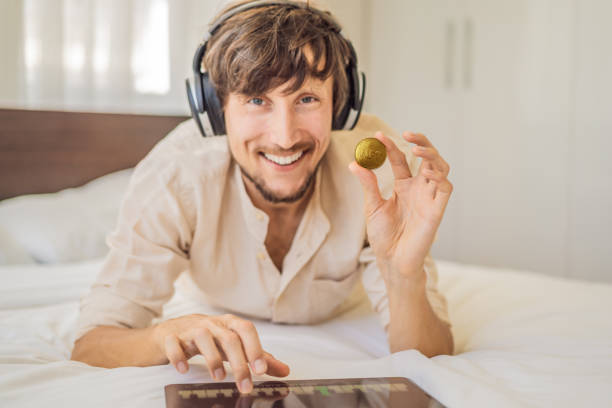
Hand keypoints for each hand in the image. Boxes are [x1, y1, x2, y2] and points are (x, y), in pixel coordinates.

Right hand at [153, 313, 289, 393]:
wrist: (172, 332)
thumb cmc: (209, 338)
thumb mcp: (234, 345)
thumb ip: (258, 357)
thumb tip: (284, 370)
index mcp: (229, 324)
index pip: (246, 331)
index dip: (255, 348)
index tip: (261, 370)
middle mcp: (212, 324)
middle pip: (229, 338)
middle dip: (238, 363)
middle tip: (245, 385)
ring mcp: (191, 329)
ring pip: (203, 337)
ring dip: (212, 358)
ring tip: (219, 377)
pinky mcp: (172, 337)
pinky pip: (174, 344)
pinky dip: (179, 356)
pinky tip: (184, 370)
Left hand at [349, 131, 452, 279]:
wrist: (391, 260)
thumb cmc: (384, 236)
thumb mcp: (372, 206)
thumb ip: (368, 184)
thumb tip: (354, 163)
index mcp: (404, 186)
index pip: (400, 159)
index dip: (391, 146)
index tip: (377, 136)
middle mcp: (419, 188)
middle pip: (427, 157)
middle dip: (420, 142)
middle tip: (406, 133)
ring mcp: (429, 197)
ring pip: (440, 167)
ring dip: (432, 155)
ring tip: (416, 148)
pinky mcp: (437, 209)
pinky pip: (445, 188)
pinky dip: (440, 176)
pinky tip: (428, 170)